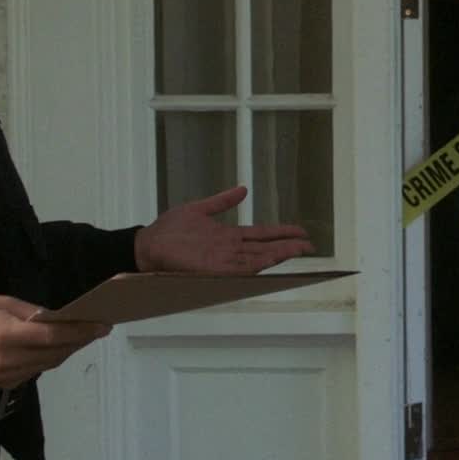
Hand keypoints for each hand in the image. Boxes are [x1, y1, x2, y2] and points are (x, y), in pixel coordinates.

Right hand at [0, 294, 110, 389]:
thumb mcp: (4, 302)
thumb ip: (34, 313)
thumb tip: (62, 319)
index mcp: (7, 336)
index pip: (53, 336)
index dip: (81, 332)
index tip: (103, 326)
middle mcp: (8, 360)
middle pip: (55, 352)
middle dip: (80, 340)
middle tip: (100, 328)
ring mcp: (6, 375)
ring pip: (48, 364)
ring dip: (69, 350)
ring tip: (86, 335)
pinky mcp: (4, 383)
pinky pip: (36, 370)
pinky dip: (51, 358)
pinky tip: (60, 346)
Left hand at [134, 185, 315, 273]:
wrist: (147, 245)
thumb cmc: (168, 231)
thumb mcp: (198, 209)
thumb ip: (222, 201)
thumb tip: (243, 189)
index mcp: (228, 237)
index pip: (262, 235)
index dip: (282, 233)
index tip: (302, 231)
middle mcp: (229, 250)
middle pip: (266, 248)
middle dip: (289, 246)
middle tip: (311, 244)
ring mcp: (222, 260)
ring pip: (258, 258)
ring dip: (279, 255)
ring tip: (300, 250)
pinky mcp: (212, 270)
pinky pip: (239, 269)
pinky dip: (256, 266)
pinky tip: (271, 261)